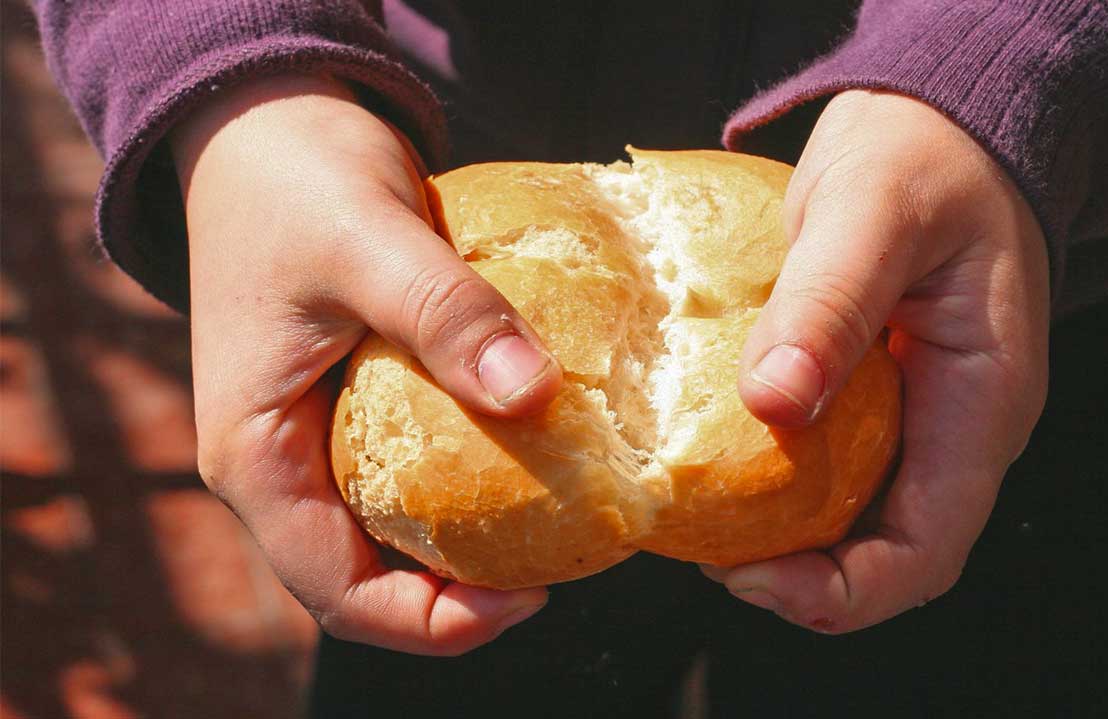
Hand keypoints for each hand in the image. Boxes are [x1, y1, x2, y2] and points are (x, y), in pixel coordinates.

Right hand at [173, 74, 561, 654]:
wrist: (267, 123)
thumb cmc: (295, 178)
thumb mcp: (367, 237)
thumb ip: (444, 313)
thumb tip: (534, 393)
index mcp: (255, 457)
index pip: (337, 593)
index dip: (432, 621)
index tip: (526, 599)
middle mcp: (279, 465)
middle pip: (369, 577)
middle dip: (460, 595)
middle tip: (557, 568)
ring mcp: (312, 438)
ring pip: (390, 531)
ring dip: (467, 544)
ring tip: (555, 527)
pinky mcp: (349, 404)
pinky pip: (409, 473)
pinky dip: (467, 481)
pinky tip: (533, 457)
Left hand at [707, 90, 1049, 632]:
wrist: (945, 124)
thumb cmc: (924, 156)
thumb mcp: (873, 210)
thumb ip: (830, 303)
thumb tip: (773, 402)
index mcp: (982, 402)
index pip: (927, 551)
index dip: (844, 592)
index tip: (751, 579)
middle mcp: (960, 427)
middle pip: (892, 554)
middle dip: (806, 579)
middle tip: (713, 559)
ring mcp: (925, 415)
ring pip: (864, 520)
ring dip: (793, 543)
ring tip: (710, 525)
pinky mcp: (885, 394)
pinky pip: (840, 468)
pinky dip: (785, 488)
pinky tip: (726, 469)